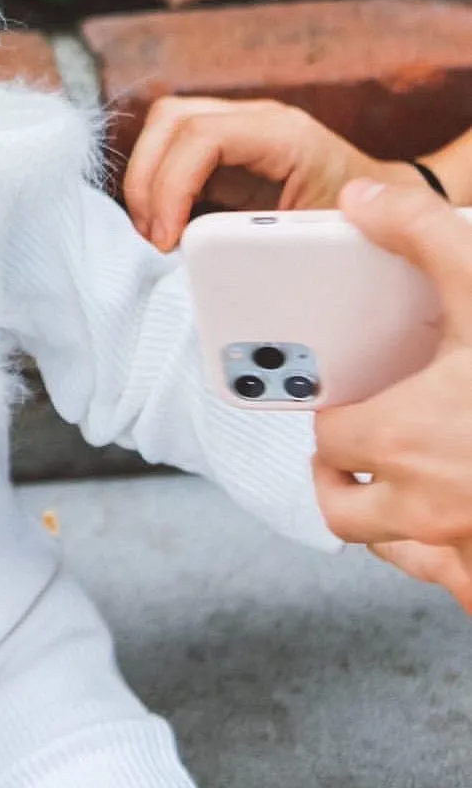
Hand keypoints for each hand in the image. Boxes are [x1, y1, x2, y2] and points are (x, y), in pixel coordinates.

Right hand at [123, 96, 413, 251]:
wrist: (387, 211)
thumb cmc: (359, 226)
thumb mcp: (316, 236)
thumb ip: (264, 240)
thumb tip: (204, 254)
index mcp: (284, 134)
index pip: (201, 135)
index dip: (170, 185)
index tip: (165, 236)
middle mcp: (257, 119)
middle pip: (171, 118)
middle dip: (147, 178)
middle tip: (152, 234)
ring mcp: (239, 127)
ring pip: (164, 125)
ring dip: (147, 177)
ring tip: (155, 229)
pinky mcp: (226, 148)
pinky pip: (174, 147)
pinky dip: (159, 181)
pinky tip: (166, 222)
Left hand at [314, 180, 471, 612]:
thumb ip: (422, 235)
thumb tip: (361, 201)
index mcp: (404, 438)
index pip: (329, 436)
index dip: (336, 414)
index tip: (352, 401)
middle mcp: (427, 506)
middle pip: (344, 507)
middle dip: (346, 477)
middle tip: (365, 449)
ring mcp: (469, 550)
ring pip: (399, 555)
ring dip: (395, 525)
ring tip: (412, 485)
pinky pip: (461, 586)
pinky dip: (457, 566)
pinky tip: (467, 528)